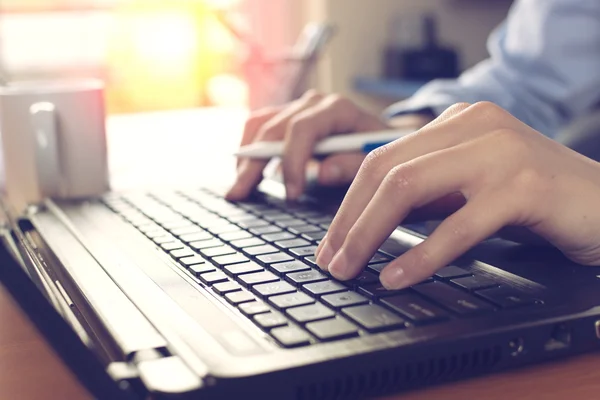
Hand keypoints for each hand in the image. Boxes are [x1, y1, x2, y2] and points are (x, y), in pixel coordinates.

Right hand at [226, 90, 429, 200]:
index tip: (291, 194)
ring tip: (237, 188)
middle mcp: (312, 104)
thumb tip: (321, 173)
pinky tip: (245, 175)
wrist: (382, 136)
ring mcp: (297, 109)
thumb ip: (352, 165)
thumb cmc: (380, 149)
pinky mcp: (288, 119)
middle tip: (241, 194)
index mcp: (336, 109)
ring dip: (245, 157)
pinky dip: (248, 151)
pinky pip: (259, 129)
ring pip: (259, 125)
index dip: (292, 162)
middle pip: (272, 128)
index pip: (302, 129)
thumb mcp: (376, 159)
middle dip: (254, 163)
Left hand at [315, 102, 599, 288]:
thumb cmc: (538, 201)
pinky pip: (458, 224)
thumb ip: (426, 196)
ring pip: (409, 188)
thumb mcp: (470, 189)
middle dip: (349, 221)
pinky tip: (397, 276)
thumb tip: (364, 222)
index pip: (381, 158)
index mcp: (458, 122)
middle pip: (386, 170)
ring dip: (369, 234)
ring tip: (351, 269)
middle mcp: (475, 126)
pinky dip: (421, 255)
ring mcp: (499, 151)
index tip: (331, 241)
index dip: (347, 202)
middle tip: (332, 261)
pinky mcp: (524, 186)